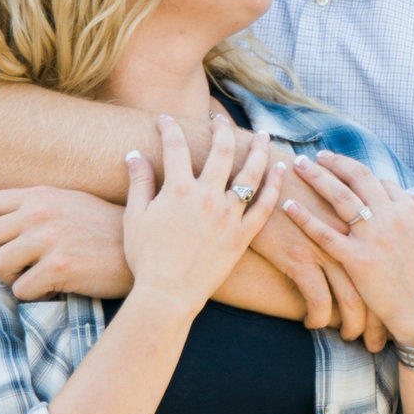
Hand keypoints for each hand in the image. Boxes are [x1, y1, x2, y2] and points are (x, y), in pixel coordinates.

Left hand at [0, 185, 130, 300]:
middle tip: (15, 268)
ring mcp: (49, 239)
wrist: (145, 249)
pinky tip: (55, 288)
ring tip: (35, 278)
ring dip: (12, 279)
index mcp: (38, 194)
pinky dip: (35, 295)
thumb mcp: (68, 202)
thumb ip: (33, 206)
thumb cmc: (104, 229)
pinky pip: (21, 290)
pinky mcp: (60, 267)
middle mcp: (39, 212)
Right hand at [122, 116, 284, 322]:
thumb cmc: (146, 258)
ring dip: (258, 150)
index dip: (169, 128)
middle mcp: (207, 196)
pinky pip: (264, 207)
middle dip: (221, 129)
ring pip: (250, 173)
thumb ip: (139, 182)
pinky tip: (280, 170)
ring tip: (262, 135)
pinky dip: (274, 186)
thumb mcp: (135, 216)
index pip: (175, 146)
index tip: (165, 120)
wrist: (167, 294)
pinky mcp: (242, 236)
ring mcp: (228, 216)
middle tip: (220, 119)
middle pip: (221, 151)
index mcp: (177, 189)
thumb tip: (133, 154)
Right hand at [247, 198, 386, 346]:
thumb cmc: (293, 185)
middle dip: (380, 323)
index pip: (391, 268)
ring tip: (350, 338)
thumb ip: (352, 220)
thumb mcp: (332, 198)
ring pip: (351, 302)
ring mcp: (326, 248)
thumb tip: (362, 244)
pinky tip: (313, 324)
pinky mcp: (299, 258)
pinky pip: (318, 301)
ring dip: (352, 327)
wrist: (257, 176)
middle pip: (377, 290)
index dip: (394, 298)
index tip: (393, 318)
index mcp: (363, 223)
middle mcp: (351, 238)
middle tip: (378, 343)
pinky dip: (318, 318)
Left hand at [287, 153, 413, 350]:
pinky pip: (324, 234)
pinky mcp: (356, 260)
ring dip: (317, 177)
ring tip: (299, 166)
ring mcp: (372, 238)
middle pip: (358, 178)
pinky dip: (304, 217)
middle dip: (335, 163)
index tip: (346, 172)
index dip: (361, 176)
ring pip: (340, 197)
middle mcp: (390, 217)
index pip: (381, 182)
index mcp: (410, 210)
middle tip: (317, 156)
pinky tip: (288, 204)